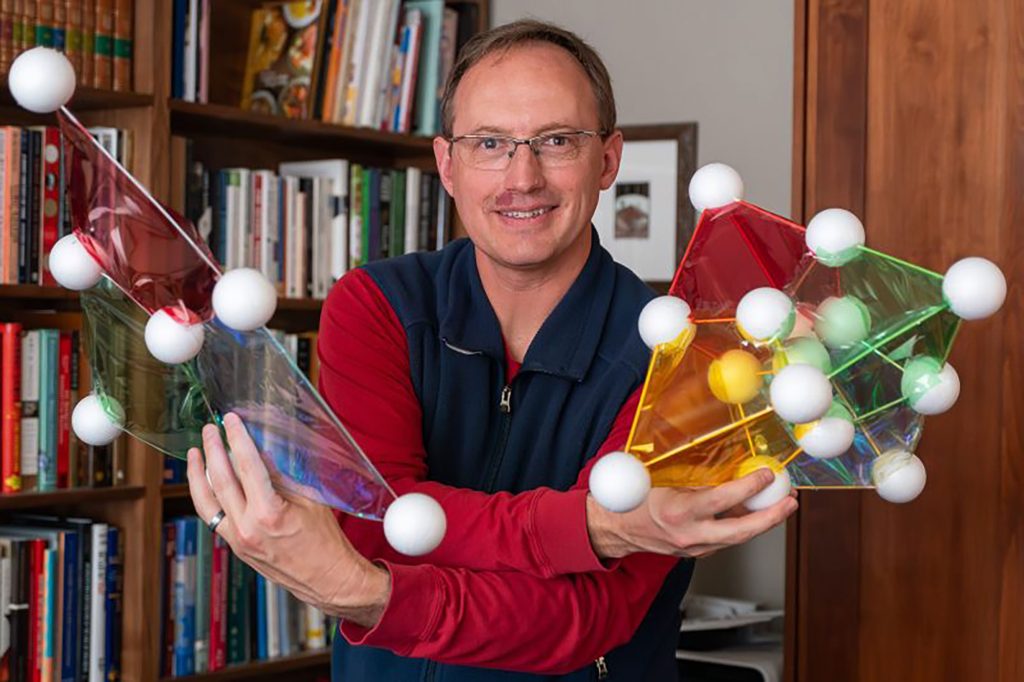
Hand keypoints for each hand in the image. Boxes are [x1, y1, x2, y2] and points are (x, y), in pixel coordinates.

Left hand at [186, 412, 389, 626]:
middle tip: (210, 429)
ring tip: (195, 453)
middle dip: (212, 450)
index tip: (230, 421)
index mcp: (268, 514)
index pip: (246, 466)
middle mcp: (247, 528)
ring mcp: (237, 540)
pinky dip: (205, 496)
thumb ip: (282, 476)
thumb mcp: (310, 500)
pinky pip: (213, 516)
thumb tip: (262, 451)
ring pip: (206, 501)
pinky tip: (204, 481)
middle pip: (220, 480)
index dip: (236, 438)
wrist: (327, 578)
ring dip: (198, 473)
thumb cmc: (326, 540)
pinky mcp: (235, 547)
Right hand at [586, 468, 796, 559]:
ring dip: (762, 522)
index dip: (749, 487)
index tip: (766, 474)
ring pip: (737, 538)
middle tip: (791, 502)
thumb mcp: (656, 477)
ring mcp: (694, 548)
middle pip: (742, 531)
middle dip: (772, 517)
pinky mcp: (696, 552)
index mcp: (679, 512)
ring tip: (782, 505)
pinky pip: (726, 539)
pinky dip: (743, 525)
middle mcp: (689, 535)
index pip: (724, 500)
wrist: (614, 529)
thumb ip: (686, 471)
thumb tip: (717, 451)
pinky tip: (753, 512)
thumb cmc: (631, 498)